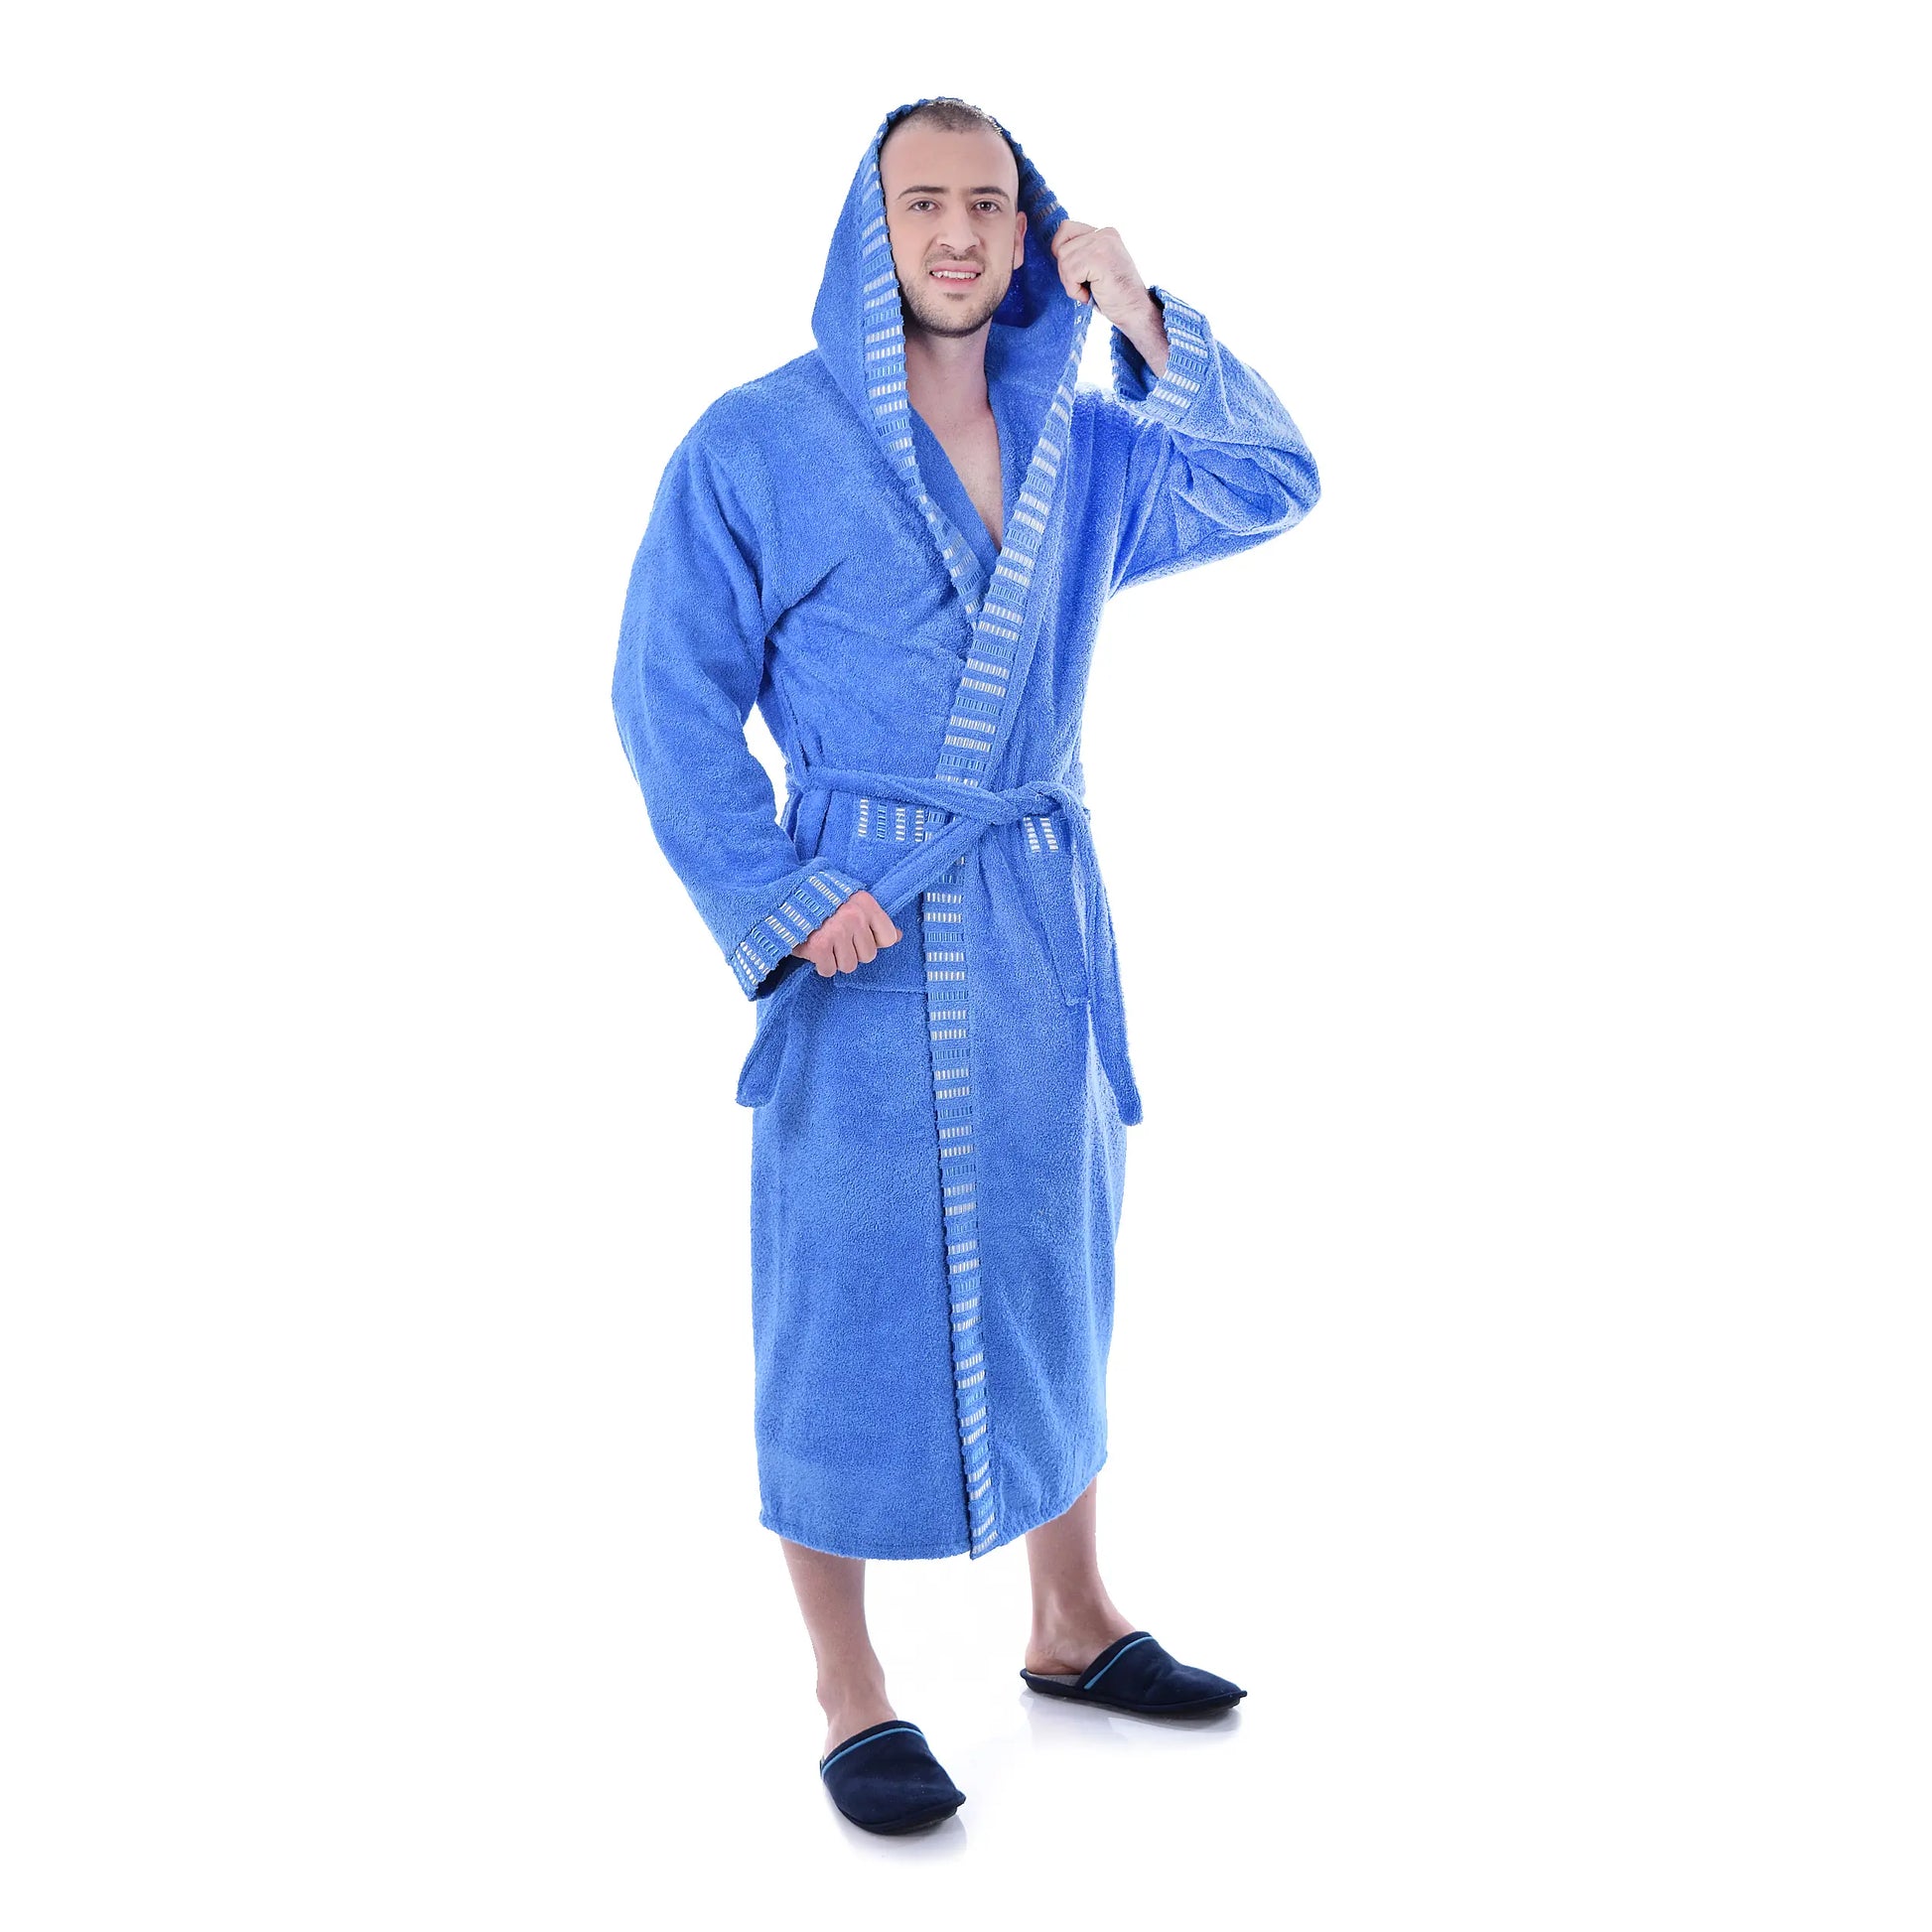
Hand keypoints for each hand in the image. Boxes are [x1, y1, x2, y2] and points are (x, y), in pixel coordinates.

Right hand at [792, 889, 902, 975]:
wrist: (782, 900)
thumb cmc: (819, 903)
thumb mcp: (850, 902)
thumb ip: (874, 920)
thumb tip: (899, 936)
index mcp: (865, 903)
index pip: (889, 938)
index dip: (873, 941)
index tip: (858, 934)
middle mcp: (854, 916)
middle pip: (869, 955)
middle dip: (852, 951)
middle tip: (836, 938)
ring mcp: (837, 931)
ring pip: (850, 965)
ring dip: (836, 959)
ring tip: (825, 942)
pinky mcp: (819, 946)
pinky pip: (830, 970)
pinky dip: (821, 965)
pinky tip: (814, 950)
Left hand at [1049, 220, 1167, 373]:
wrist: (1135, 311)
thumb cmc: (1113, 296)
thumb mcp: (1095, 267)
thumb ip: (1080, 252)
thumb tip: (1055, 250)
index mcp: (1104, 233)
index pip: (1065, 229)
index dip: (1062, 253)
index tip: (1078, 274)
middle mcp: (1104, 233)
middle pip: (1061, 247)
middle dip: (1066, 273)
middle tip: (1085, 286)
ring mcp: (1102, 243)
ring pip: (1063, 260)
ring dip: (1071, 283)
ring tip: (1089, 290)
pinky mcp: (1099, 257)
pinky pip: (1069, 272)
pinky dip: (1075, 290)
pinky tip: (1090, 294)